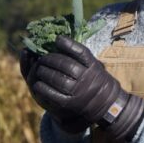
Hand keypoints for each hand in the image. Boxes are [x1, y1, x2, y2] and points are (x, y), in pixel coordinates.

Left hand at [28, 36, 143, 140]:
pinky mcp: (70, 103)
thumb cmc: (94, 79)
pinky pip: (53, 95)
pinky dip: (43, 88)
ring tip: (38, 69)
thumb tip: (58, 39)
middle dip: (50, 60)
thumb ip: (78, 54)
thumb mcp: (92, 64)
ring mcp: (78, 91)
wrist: (106, 103)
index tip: (57, 39)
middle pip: (65, 65)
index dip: (68, 44)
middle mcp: (86, 78)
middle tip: (41, 58)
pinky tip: (37, 83)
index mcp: (92, 66)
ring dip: (44, 72)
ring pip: (58, 79)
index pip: (81, 52)